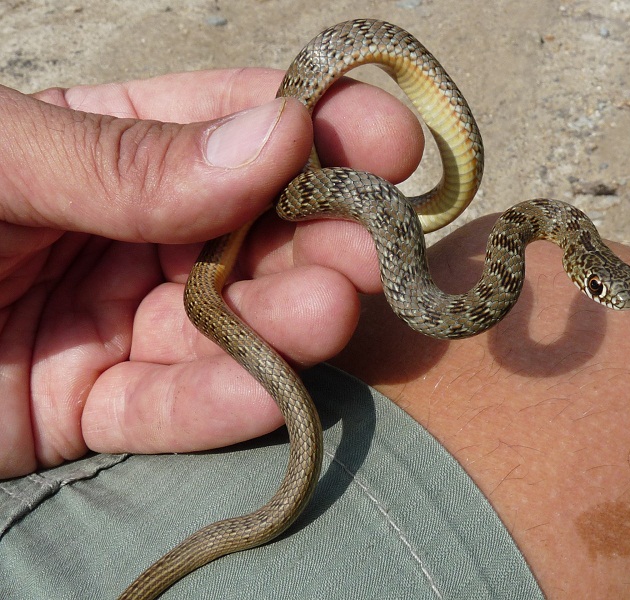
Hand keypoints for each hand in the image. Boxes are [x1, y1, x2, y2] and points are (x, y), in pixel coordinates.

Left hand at [0, 68, 422, 477]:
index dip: (314, 129)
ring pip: (225, 322)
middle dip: (320, 235)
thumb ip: (124, 158)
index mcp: (109, 148)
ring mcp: (117, 322)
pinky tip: (272, 386)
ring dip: (285, 320)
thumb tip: (276, 132)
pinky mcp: (91, 408)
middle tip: (375, 244)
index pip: (232, 129)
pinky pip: (168, 406)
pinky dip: (221, 401)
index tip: (389, 141)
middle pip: (252, 231)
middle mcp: (131, 232)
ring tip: (331, 310)